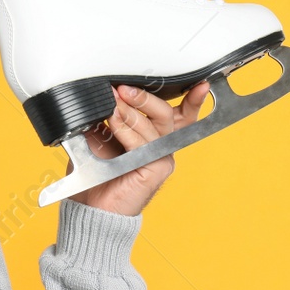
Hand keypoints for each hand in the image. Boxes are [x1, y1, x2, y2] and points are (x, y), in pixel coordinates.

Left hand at [69, 82, 209, 215]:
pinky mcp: (157, 169)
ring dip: (130, 111)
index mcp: (153, 135)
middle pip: (165, 113)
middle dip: (143, 98)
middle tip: (121, 90)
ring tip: (112, 103)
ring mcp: (161, 157)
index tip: (197, 83)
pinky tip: (113, 123)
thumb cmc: (96, 175)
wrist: (91, 206)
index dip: (191, 99)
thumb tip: (101, 94)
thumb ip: (106, 117)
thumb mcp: (99, 136)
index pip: (178, 114)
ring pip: (154, 125)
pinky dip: (127, 131)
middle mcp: (161, 145)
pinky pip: (144, 144)